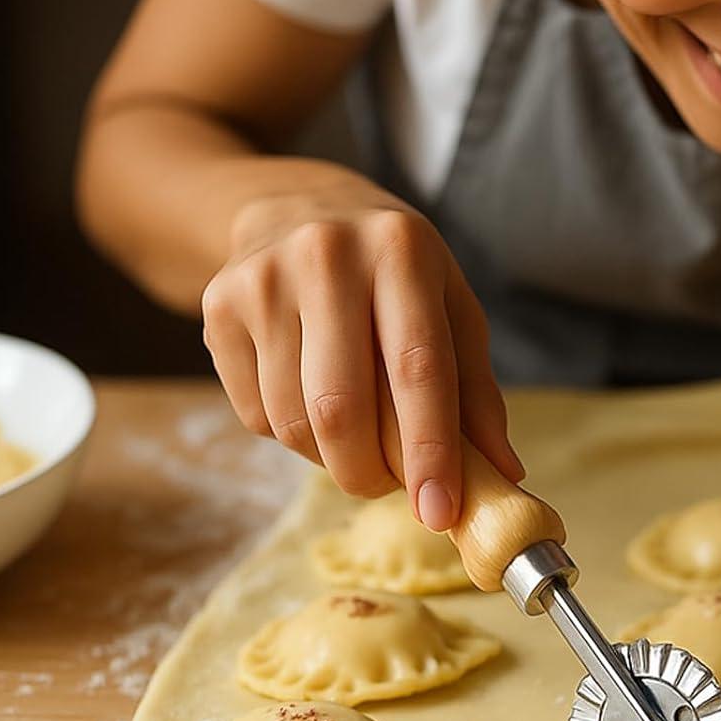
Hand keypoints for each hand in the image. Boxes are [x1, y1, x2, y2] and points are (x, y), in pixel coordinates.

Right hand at [202, 184, 521, 531]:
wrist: (296, 206)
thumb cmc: (394, 273)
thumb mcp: (451, 310)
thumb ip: (477, 393)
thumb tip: (503, 475)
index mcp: (402, 251)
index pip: (417, 369)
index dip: (430, 451)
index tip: (440, 514)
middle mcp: (326, 255)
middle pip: (342, 409)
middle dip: (370, 473)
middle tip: (392, 486)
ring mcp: (262, 279)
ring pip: (295, 421)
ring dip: (333, 459)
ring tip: (358, 440)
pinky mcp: (217, 306)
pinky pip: (256, 415)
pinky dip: (292, 437)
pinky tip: (311, 403)